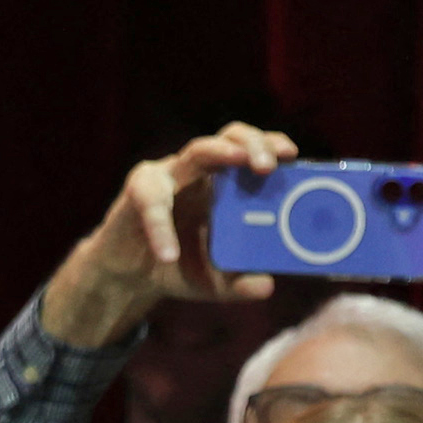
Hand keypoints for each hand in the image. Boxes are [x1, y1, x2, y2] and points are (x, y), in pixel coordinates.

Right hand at [44, 123, 297, 347]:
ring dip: (220, 153)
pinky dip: (161, 228)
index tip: (292, 155)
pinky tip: (167, 255)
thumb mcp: (215, 282)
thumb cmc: (180, 267)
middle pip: (230, 138)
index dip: (272, 146)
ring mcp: (170, 175)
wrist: (131, 277)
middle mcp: (201, 171)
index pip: (253, 152)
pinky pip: (152, 200)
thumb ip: (240, 283)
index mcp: (226, 184)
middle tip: (269, 165)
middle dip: (253, 144)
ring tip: (239, 162)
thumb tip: (267, 285)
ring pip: (196, 150)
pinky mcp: (139, 190)